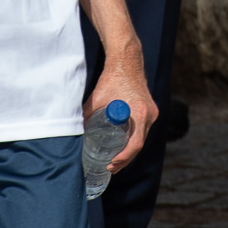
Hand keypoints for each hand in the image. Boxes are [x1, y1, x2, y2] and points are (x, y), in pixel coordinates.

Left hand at [86, 44, 158, 173]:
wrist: (127, 60)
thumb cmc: (112, 78)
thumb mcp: (97, 98)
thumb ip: (87, 114)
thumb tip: (75, 131)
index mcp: (139, 112)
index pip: (135, 144)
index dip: (124, 157)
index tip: (111, 163)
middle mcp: (149, 115)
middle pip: (139, 145)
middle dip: (125, 158)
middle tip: (110, 167)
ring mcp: (152, 113)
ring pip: (141, 138)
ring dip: (130, 150)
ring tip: (115, 161)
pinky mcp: (150, 110)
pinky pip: (142, 130)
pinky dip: (134, 139)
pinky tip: (124, 145)